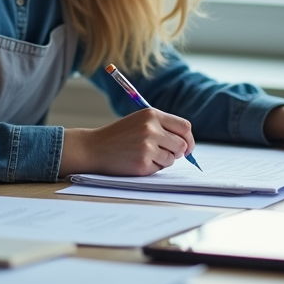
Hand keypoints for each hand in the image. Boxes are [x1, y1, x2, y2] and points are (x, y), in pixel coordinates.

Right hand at [59, 108, 195, 175]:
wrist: (94, 147)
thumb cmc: (119, 136)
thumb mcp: (140, 121)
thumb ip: (162, 127)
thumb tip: (187, 145)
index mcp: (151, 115)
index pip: (184, 127)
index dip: (189, 139)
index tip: (187, 147)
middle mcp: (151, 129)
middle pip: (182, 144)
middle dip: (178, 152)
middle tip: (165, 153)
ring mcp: (147, 147)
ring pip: (172, 158)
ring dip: (163, 160)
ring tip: (144, 154)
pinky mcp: (143, 163)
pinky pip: (159, 169)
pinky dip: (152, 167)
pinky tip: (137, 161)